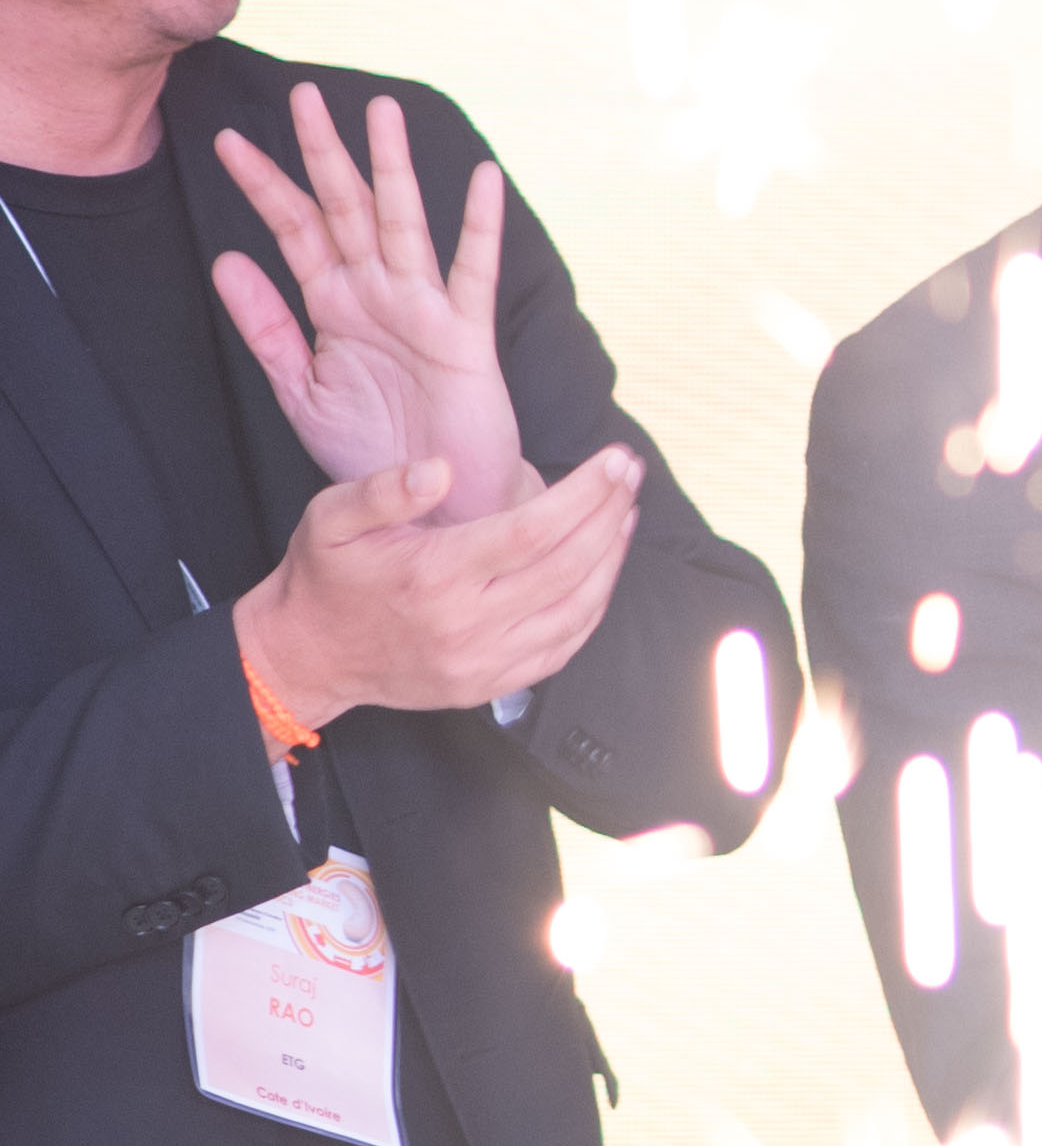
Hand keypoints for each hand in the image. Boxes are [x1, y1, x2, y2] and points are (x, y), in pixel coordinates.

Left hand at [212, 85, 530, 527]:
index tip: (226, 142)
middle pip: (346, 210)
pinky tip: (482, 179)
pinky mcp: (466, 338)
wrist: (433, 511)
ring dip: (393, 168)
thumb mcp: (300, 391)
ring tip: (381, 112)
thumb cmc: (373, 455)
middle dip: (324, 153)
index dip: (263, 186)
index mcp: (334, 306)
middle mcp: (377, 296)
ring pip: (404, 224)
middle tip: (303, 97)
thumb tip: (226, 258)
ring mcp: (423, 310)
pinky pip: (473, 273)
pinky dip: (480, 227)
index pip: (294, 231)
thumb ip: (265, 326)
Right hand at [232, 450, 640, 720]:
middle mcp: (466, 622)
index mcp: (434, 575)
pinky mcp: (492, 684)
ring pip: (577, 610)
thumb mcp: (330, 518)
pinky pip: (563, 647)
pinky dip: (593, 606)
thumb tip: (440, 469)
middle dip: (609, 514)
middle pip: (567, 566)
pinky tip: (602, 570)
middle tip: (629, 475)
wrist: (309, 656)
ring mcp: (484, 660)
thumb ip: (383, 490)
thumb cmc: (326, 579)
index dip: (585, 494)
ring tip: (624, 514)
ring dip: (612, 560)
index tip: (613, 461)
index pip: (533, 530)